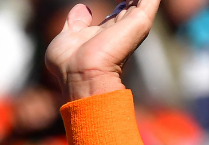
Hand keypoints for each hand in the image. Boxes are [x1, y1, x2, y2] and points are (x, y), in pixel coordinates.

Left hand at [45, 0, 159, 100]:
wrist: (80, 74)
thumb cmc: (68, 63)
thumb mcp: (66, 38)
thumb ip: (75, 23)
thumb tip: (82, 9)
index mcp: (108, 31)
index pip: (121, 8)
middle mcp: (123, 26)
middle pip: (134, 0)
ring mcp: (134, 22)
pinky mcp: (142, 19)